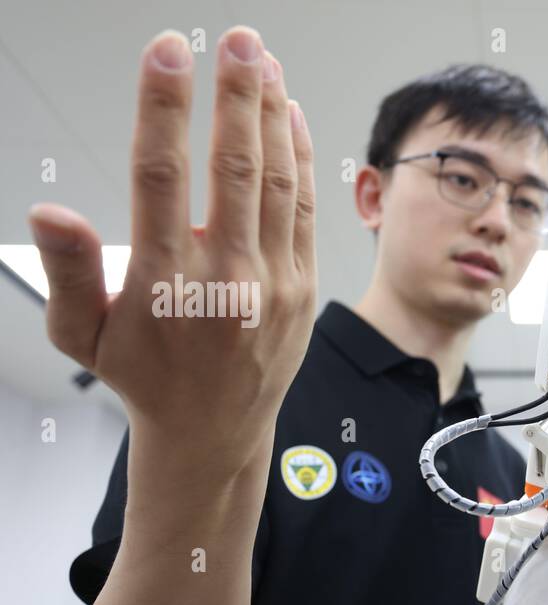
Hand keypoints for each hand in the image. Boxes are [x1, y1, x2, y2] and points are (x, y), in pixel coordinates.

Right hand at [29, 26, 316, 472]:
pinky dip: (300, 161)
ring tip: (262, 61)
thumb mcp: (84, 335)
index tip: (168, 49)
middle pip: (234, 170)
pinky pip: (305, 213)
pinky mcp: (304, 290)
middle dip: (237, 96)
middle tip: (238, 38)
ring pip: (277, 185)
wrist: (214, 430)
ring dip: (272, 117)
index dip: (164, 108)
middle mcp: (225, 281)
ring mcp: (273, 286)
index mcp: (163, 285)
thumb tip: (49, 211)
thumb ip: (70, 271)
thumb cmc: (142, 375)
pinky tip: (290, 115)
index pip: (160, 178)